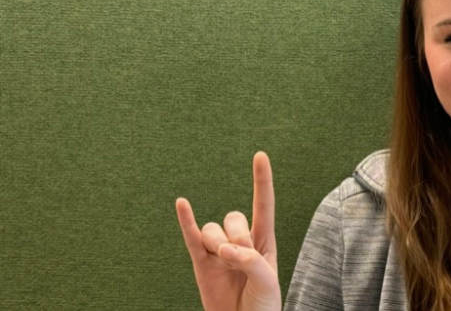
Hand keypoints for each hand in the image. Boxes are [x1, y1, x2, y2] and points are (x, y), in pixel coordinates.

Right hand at [176, 152, 280, 310]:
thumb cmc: (262, 306)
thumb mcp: (267, 283)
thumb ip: (251, 262)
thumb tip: (225, 250)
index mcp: (264, 242)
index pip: (263, 205)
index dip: (262, 180)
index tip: (260, 155)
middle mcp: (241, 242)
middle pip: (234, 218)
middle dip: (238, 238)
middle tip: (242, 261)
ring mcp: (218, 251)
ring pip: (212, 229)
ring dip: (218, 244)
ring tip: (225, 265)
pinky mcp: (200, 262)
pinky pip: (191, 237)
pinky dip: (186, 219)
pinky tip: (182, 203)